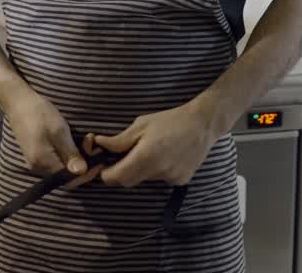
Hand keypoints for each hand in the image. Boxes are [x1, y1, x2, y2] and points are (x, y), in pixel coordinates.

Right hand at [3, 91, 85, 176]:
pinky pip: (57, 161)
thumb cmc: (39, 113)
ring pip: (63, 168)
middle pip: (66, 176)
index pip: (70, 180)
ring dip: (78, 158)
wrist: (18, 102)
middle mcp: (39, 167)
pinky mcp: (38, 155)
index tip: (99, 159)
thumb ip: (70, 153)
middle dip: (84, 164)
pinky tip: (75, 142)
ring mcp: (37, 162)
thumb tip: (82, 172)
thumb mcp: (59, 131)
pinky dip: (69, 154)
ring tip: (87, 141)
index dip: (87, 173)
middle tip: (93, 145)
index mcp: (43, 163)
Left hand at [95, 102, 218, 186]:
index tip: (104, 166)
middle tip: (122, 158)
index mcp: (145, 156)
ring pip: (145, 180)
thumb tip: (99, 144)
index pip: (117, 177)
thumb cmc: (170, 120)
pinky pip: (160, 179)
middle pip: (129, 181)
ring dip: (141, 170)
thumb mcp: (141, 125)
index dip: (107, 174)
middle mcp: (158, 171)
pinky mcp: (181, 180)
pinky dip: (157, 171)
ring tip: (150, 151)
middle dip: (121, 172)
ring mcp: (171, 178)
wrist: (203, 124)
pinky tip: (166, 156)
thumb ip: (119, 140)